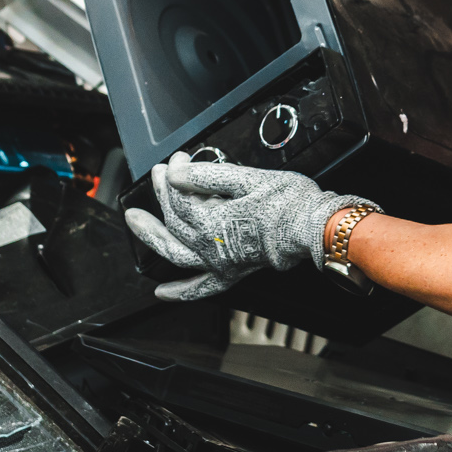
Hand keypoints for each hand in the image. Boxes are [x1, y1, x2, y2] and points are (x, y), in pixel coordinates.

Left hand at [123, 151, 372, 300]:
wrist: (315, 228)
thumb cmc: (289, 202)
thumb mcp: (246, 178)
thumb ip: (205, 177)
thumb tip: (175, 173)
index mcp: (212, 221)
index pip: (181, 196)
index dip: (176, 174)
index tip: (180, 157)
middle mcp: (210, 247)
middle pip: (175, 220)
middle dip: (161, 194)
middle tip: (156, 176)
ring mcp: (219, 262)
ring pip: (175, 253)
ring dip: (152, 237)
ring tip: (136, 222)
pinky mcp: (232, 271)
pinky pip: (201, 288)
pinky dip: (180, 292)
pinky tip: (163, 293)